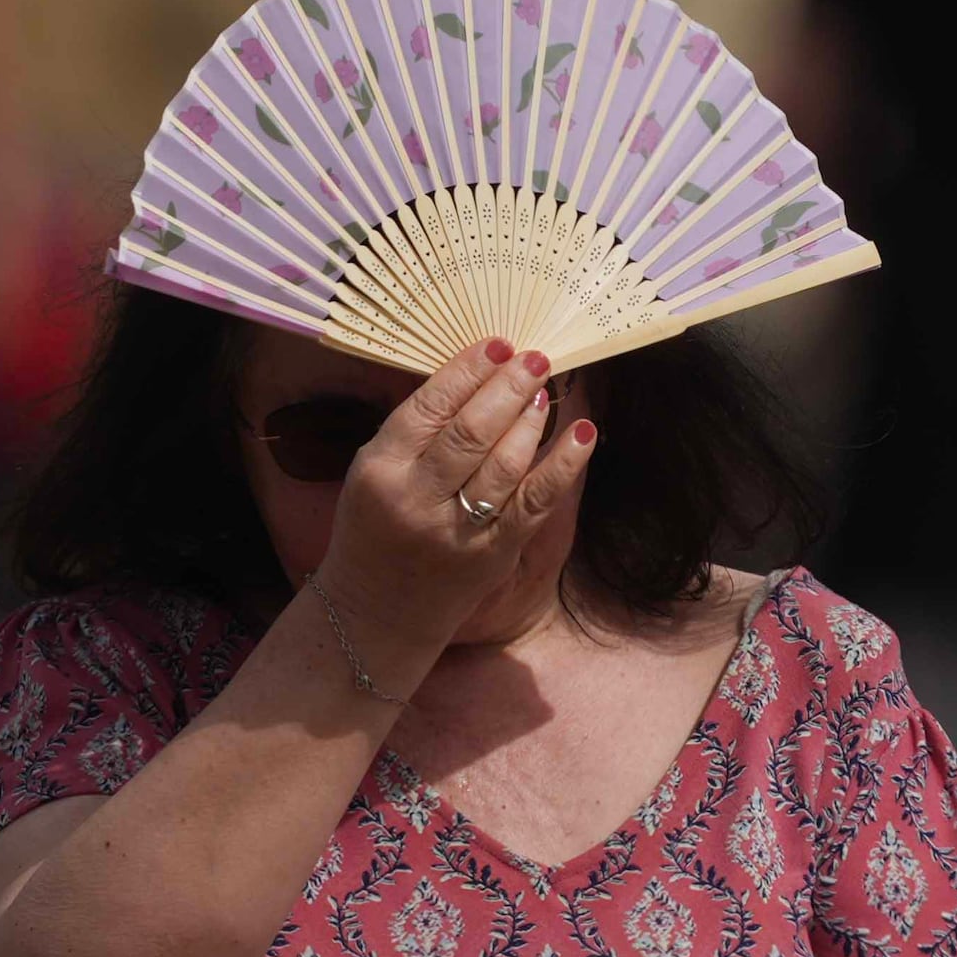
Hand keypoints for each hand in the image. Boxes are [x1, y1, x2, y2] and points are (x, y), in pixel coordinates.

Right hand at [308, 343, 593, 670]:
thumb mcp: (372, 473)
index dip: (467, 370)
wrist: (377, 612)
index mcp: (381, 470)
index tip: (497, 344)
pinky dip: (565, 465)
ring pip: (505, 464)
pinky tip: (584, 434)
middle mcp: (418, 500)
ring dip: (531, 420)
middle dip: (507, 388)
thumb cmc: (376, 528)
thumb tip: (476, 373)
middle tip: (533, 358)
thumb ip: (415, 430)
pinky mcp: (494, 554)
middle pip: (470, 431)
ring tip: (543, 390)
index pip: (429, 407)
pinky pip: (536, 503)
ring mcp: (458, 531)